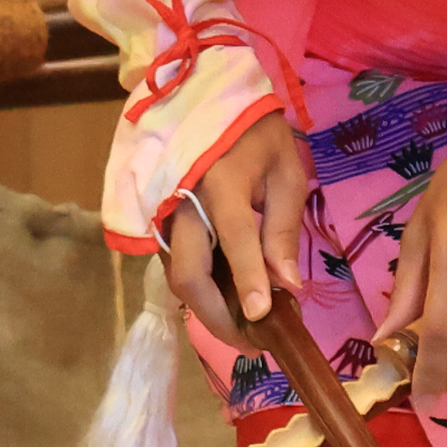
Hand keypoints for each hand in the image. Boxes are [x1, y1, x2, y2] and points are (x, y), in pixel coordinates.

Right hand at [152, 107, 310, 340]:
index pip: (235, 240)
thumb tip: (288, 284)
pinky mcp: (157, 223)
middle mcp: (182, 204)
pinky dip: (197, 291)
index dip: (248, 282)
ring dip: (206, 311)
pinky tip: (223, 303)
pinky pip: (174, 265)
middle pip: (189, 275)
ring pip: (176, 277)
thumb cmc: (254, 133)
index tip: (262, 318)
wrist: (200, 101)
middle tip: (253, 345)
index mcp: (221, 182)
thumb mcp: (286, 169)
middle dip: (218, 319)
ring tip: (242, 330)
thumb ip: (284, 227)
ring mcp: (163, 215)